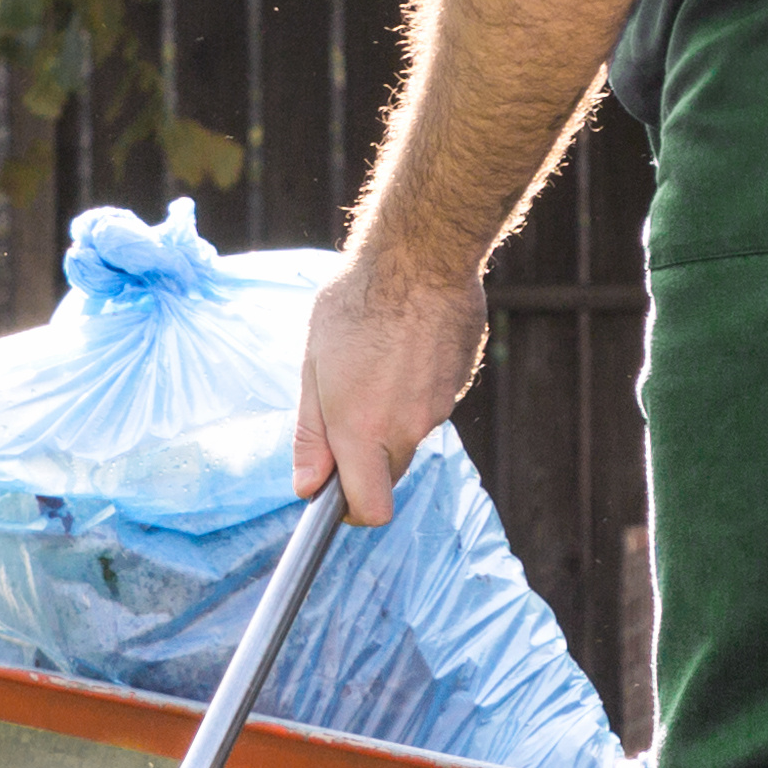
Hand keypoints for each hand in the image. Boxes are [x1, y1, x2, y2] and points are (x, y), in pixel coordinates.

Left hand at [293, 254, 484, 525]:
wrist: (421, 257)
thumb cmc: (356, 306)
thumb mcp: (313, 368)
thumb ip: (311, 434)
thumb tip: (307, 487)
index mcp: (363, 430)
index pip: (371, 509)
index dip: (350, 511)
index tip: (334, 492)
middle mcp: (407, 428)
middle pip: (388, 473)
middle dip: (365, 456)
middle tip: (343, 402)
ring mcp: (440, 407)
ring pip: (409, 435)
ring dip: (389, 415)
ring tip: (375, 360)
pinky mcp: (460, 384)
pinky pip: (431, 405)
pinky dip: (415, 390)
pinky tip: (404, 348)